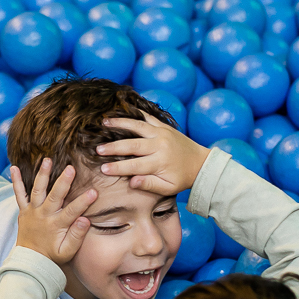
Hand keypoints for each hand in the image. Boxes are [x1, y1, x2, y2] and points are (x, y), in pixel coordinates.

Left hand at [12, 159, 96, 265]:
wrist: (31, 260)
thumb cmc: (52, 255)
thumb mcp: (67, 251)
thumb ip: (77, 235)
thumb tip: (85, 220)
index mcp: (56, 225)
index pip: (72, 212)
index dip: (83, 202)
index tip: (94, 192)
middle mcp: (44, 215)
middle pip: (55, 196)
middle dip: (63, 182)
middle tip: (71, 168)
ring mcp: (32, 211)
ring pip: (37, 190)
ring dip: (42, 175)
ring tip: (47, 160)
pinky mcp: (24, 210)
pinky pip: (18, 194)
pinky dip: (16, 181)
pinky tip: (14, 168)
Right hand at [93, 115, 210, 195]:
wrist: (200, 163)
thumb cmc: (182, 178)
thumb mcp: (168, 188)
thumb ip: (150, 185)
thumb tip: (132, 182)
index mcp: (160, 162)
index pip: (135, 166)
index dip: (118, 168)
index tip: (103, 169)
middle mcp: (160, 145)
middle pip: (132, 145)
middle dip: (114, 147)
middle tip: (98, 149)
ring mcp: (162, 133)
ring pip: (138, 126)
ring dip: (120, 124)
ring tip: (103, 122)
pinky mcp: (164, 126)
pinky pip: (147, 117)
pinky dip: (134, 113)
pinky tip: (121, 110)